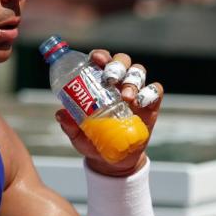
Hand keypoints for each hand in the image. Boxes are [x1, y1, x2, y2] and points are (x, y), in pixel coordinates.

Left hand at [54, 49, 162, 176]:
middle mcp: (119, 82)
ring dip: (132, 80)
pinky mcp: (151, 105)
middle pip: (122, 60)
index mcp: (100, 83)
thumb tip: (60, 114)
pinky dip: (149, 92)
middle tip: (111, 79)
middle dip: (117, 65)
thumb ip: (70, 125)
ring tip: (126, 97)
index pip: (101, 61)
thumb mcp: (78, 136)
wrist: (115, 159)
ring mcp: (136, 92)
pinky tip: (140, 103)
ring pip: (139, 71)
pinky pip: (155, 90)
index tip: (96, 59)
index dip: (100, 55)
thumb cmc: (95, 141)